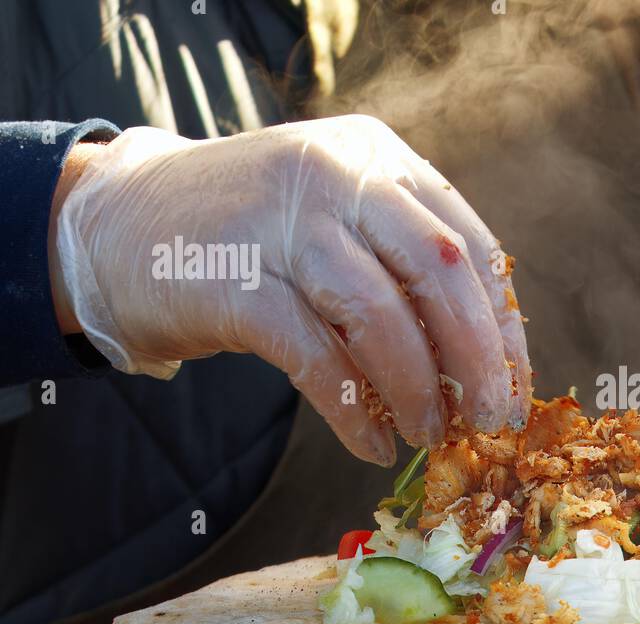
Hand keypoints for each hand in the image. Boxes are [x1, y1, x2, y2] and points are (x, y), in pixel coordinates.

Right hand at [49, 115, 530, 465]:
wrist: (121, 226)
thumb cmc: (256, 240)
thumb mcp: (339, 224)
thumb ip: (405, 271)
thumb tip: (485, 367)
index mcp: (380, 159)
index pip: (470, 246)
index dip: (503, 327)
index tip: (516, 389)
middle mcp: (337, 175)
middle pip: (440, 271)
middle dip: (476, 358)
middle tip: (487, 420)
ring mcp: (283, 221)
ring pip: (380, 316)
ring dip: (417, 390)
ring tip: (428, 437)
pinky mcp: (235, 278)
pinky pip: (317, 359)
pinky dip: (356, 412)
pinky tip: (372, 445)